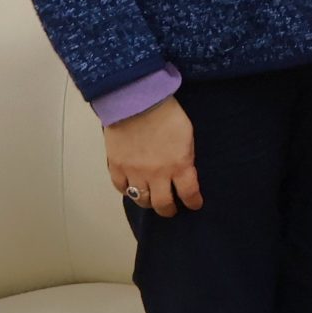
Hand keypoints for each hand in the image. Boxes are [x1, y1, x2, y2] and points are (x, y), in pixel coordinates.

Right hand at [105, 97, 201, 216]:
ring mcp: (134, 173)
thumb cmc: (168, 114)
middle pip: (163, 204)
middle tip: (171, 209)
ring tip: (152, 201)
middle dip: (169, 210)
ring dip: (149, 202)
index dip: (193, 202)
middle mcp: (157, 174)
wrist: (137, 102)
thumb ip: (185, 157)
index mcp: (179, 165)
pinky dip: (128, 191)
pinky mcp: (117, 167)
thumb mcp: (187, 136)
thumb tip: (184, 170)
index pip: (188, 194)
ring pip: (141, 199)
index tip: (194, 204)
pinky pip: (122, 188)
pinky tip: (133, 189)